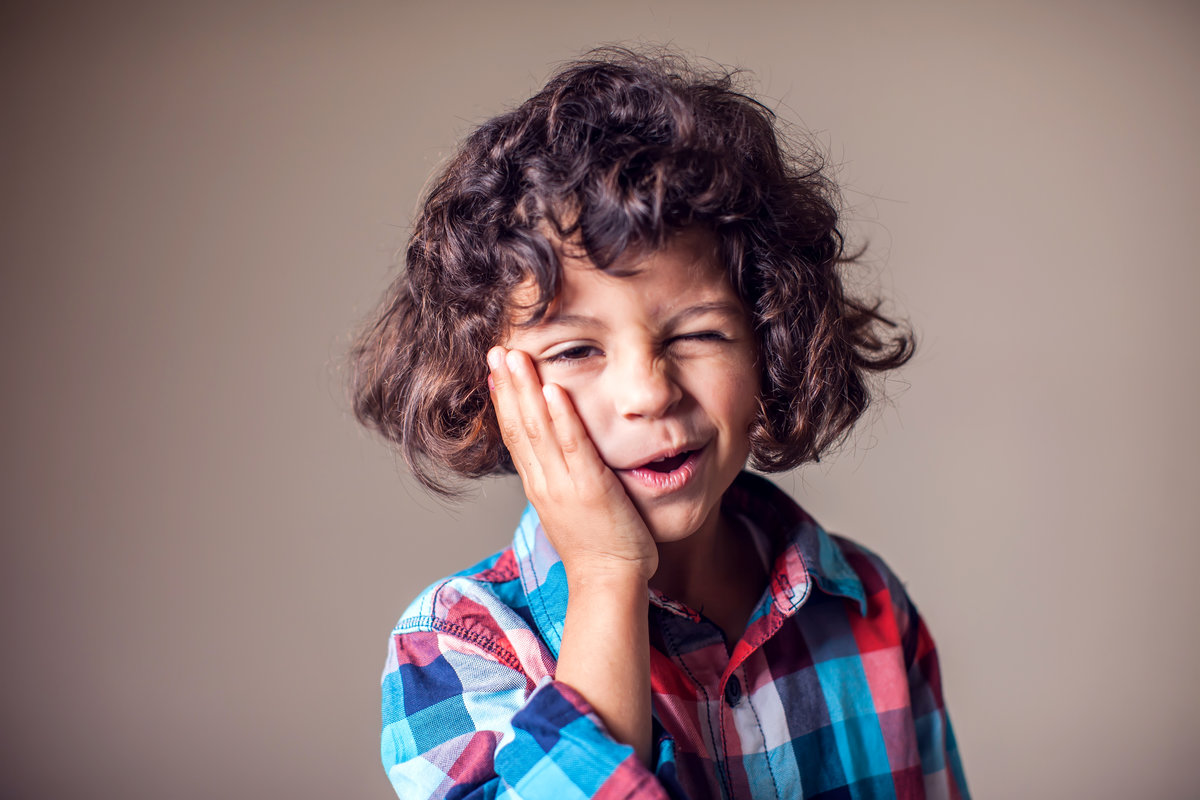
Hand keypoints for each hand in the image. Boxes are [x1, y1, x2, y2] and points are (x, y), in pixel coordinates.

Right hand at [487, 346, 657, 582]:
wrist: (608, 584)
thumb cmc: (599, 549)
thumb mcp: (571, 509)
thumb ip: (564, 481)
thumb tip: (562, 460)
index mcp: (539, 487)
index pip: (515, 437)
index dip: (503, 401)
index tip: (495, 370)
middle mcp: (544, 483)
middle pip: (518, 426)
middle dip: (506, 385)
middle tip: (496, 349)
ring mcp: (564, 485)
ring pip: (538, 430)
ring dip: (525, 390)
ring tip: (514, 356)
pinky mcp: (590, 488)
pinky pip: (573, 446)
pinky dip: (561, 416)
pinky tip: (553, 388)